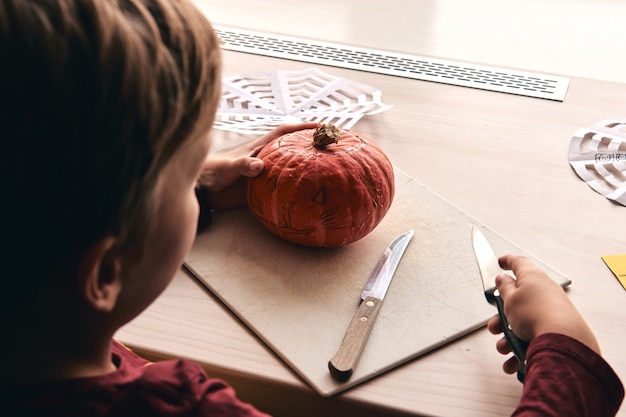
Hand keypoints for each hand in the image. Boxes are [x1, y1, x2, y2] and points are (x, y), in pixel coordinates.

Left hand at [197, 122, 318, 209]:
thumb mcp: (227, 167)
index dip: (303, 127)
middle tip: (334, 147)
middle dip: (311, 145)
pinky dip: (296, 190)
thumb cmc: (211, 173)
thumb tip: (259, 166)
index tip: (322, 126)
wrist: (202, 191)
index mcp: (259, 148)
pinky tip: (309, 197)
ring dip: (307, 168)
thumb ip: (242, 165)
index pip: (285, 132)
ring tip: (330, 171)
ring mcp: (265, 174)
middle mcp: (265, 159)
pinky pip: (284, 188)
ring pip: (291, 168)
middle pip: (293, 149)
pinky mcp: (262, 190)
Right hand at [487, 254, 598, 374]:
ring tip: (504, 347)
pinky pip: (533, 338)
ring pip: (523, 323)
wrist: (563, 341)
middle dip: (502, 316)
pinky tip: (514, 360)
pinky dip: (521, 349)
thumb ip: (504, 288)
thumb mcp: (510, 299)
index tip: (500, 262)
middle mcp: (544, 292)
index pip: (518, 263)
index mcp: (533, 278)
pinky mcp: (557, 329)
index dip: (507, 261)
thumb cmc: (536, 315)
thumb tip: (502, 279)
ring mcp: (552, 311)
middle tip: (495, 325)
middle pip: (517, 300)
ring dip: (509, 337)